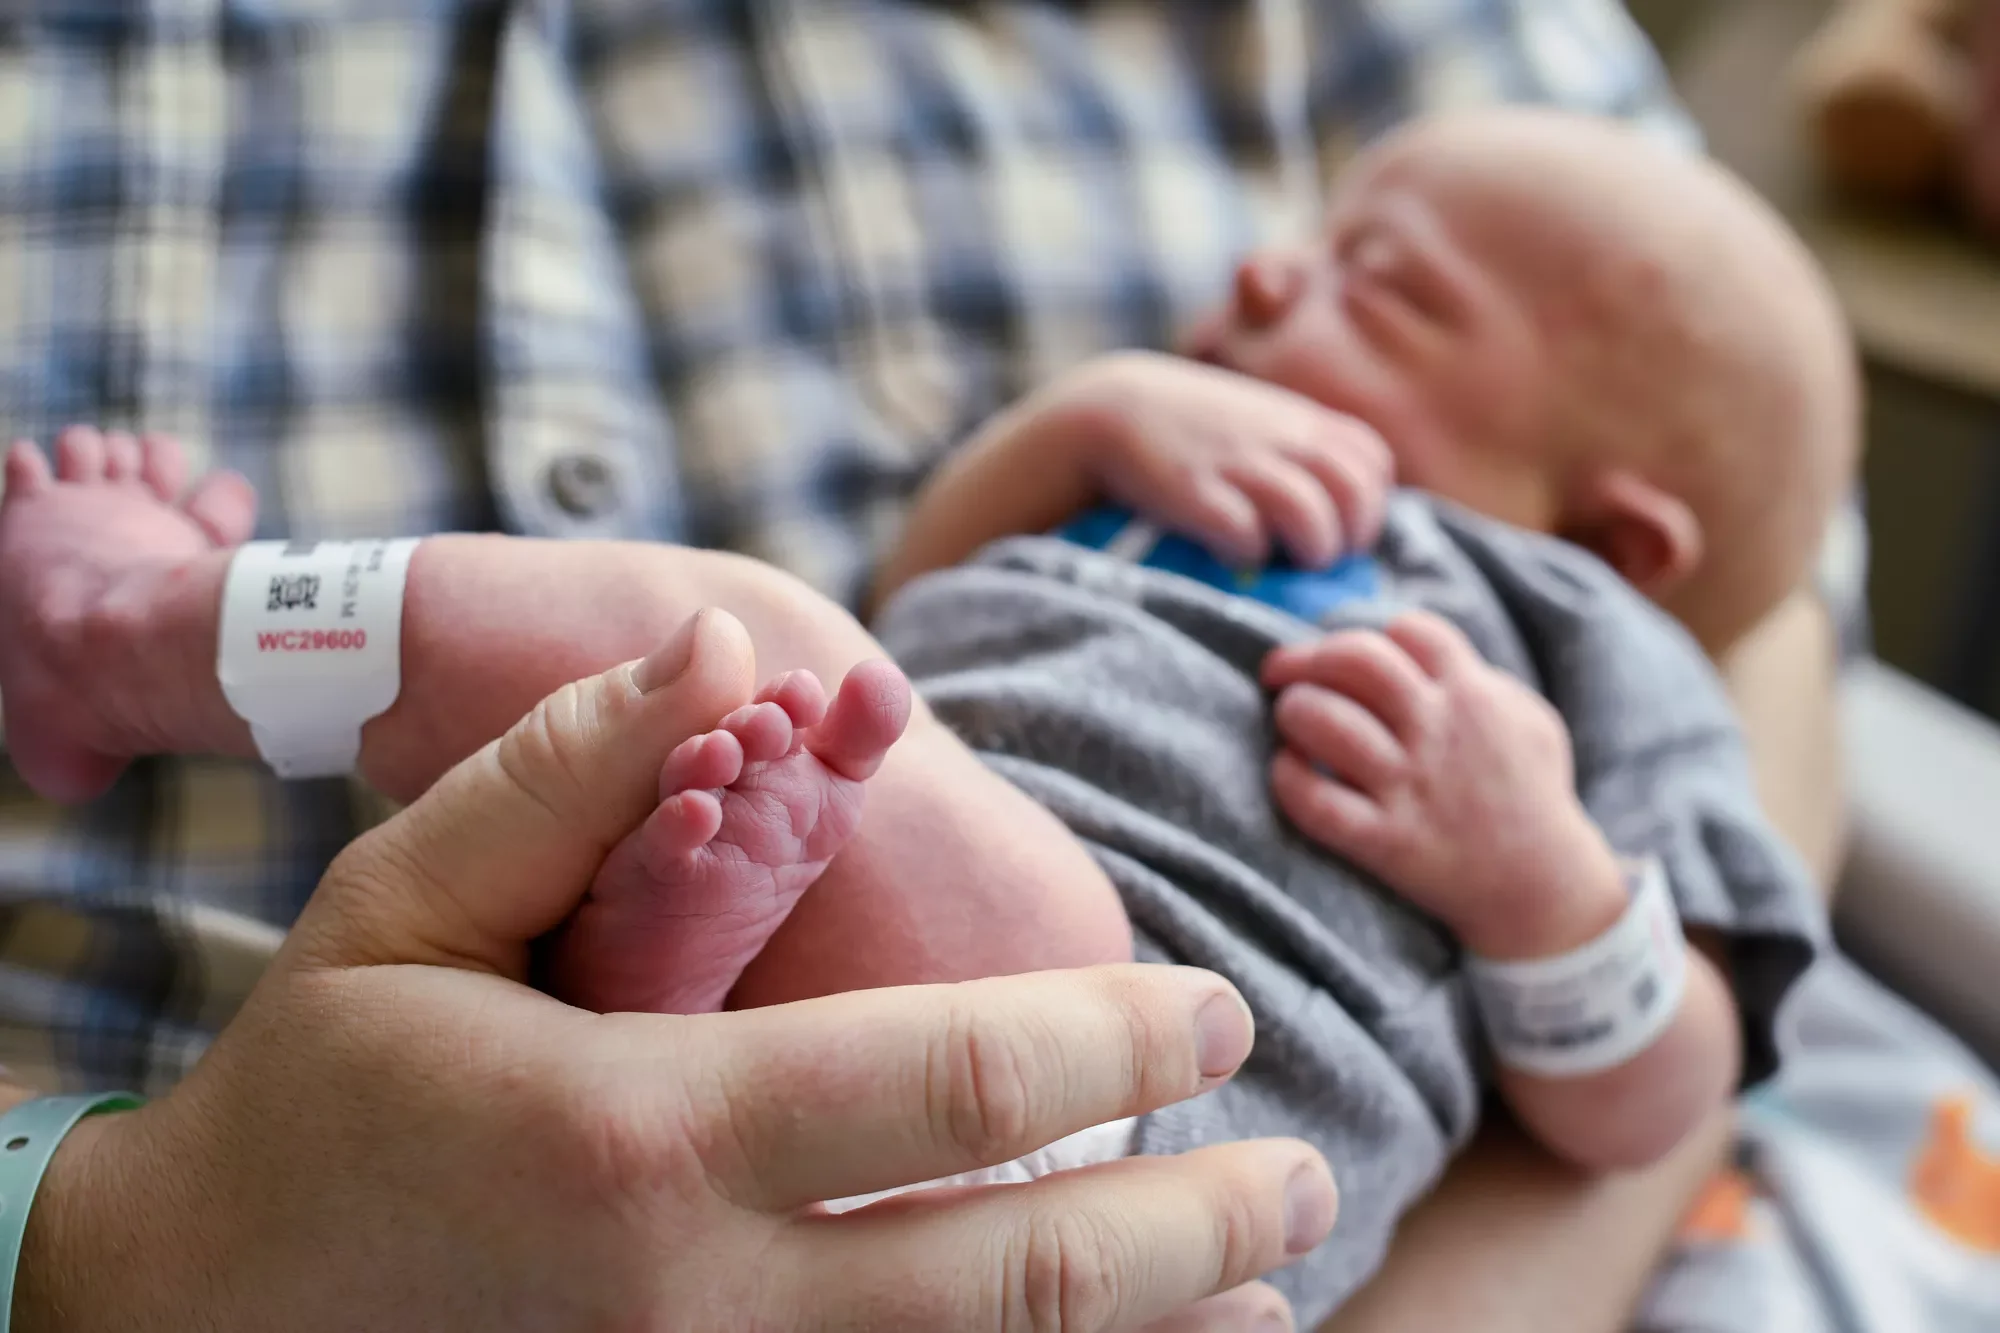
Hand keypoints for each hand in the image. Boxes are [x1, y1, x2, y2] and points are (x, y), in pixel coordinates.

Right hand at [22, 610, 1335, 1331]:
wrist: (201, 1313)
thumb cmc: (322, 1091)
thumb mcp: (404, 906)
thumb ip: (569, 777)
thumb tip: (727, 651)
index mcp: (648, 1129)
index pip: (958, 1078)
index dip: (1115, 1036)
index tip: (1209, 1008)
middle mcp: (703, 1295)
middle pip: (1018, 1272)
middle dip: (1190, 1221)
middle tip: (1301, 1167)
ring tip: (1276, 1299)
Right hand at [1053, 351, 1391, 567]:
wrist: (1110, 408)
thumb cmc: (1194, 428)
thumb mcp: (1262, 421)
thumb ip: (1305, 452)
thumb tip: (1342, 516)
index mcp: (1304, 421)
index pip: (1371, 467)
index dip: (1364, 508)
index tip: (1333, 530)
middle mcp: (1282, 438)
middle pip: (1355, 495)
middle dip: (1344, 537)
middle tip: (1310, 557)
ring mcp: (1241, 464)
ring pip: (1312, 518)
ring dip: (1305, 551)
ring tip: (1278, 561)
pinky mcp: (1198, 492)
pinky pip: (1248, 535)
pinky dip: (1248, 553)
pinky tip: (1229, 552)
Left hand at [1261, 611, 1622, 955]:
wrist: (1543, 888)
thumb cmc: (1531, 796)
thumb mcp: (1530, 721)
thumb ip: (1480, 679)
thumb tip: (1420, 651)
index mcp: (1473, 695)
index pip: (1410, 632)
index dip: (1374, 635)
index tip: (1353, 661)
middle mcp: (1437, 732)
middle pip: (1356, 659)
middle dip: (1306, 657)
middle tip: (1281, 672)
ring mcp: (1409, 786)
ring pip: (1325, 721)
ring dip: (1294, 711)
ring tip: (1290, 720)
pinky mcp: (1386, 841)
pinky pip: (1316, 803)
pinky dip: (1288, 779)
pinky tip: (1288, 771)